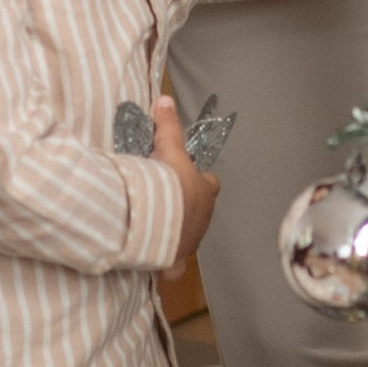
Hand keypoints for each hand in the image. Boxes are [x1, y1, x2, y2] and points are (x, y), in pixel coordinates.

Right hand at [149, 95, 218, 267]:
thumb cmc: (169, 184)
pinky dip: (167, 266)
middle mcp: (203, 218)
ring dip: (177, 232)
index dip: (199, 180)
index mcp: (205, 191)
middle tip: (167, 202)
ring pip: (188, 236)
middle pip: (200, 211)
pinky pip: (174, 267)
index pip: (210, 184)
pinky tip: (157, 264)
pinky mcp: (176, 260)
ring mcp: (191, 241)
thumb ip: (168, 126)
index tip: (183, 176)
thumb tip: (165, 99)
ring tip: (157, 227)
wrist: (159, 219)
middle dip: (187, 208)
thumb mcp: (168, 150)